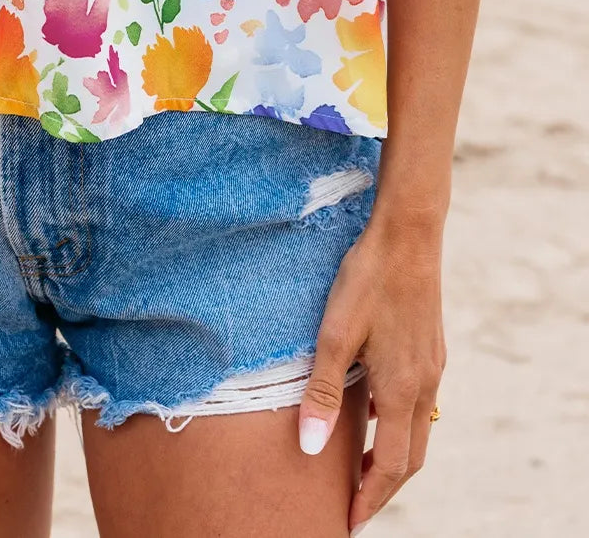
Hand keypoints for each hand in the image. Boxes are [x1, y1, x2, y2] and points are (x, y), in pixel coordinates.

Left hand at [296, 209, 446, 532]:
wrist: (408, 234)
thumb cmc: (367, 280)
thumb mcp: (335, 335)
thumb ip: (323, 392)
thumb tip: (310, 447)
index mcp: (401, 390)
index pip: (390, 468)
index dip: (369, 499)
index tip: (348, 521)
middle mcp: (424, 386)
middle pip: (410, 459)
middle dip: (383, 488)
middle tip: (354, 505)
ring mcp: (433, 367)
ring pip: (417, 431)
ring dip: (393, 456)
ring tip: (360, 467)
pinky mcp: (431, 349)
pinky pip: (419, 402)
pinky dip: (399, 423)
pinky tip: (374, 409)